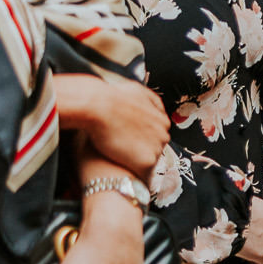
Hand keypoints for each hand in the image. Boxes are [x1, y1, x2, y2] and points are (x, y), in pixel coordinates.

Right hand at [54, 74, 169, 177]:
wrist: (99, 106)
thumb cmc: (113, 96)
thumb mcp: (137, 91)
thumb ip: (149, 100)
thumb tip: (153, 105)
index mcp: (162, 120)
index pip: (156, 134)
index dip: (139, 138)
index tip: (127, 139)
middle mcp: (164, 134)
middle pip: (154, 148)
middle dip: (140, 149)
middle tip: (121, 150)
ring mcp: (157, 148)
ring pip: (149, 160)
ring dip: (136, 160)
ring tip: (119, 158)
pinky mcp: (147, 162)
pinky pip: (143, 172)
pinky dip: (133, 170)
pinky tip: (121, 167)